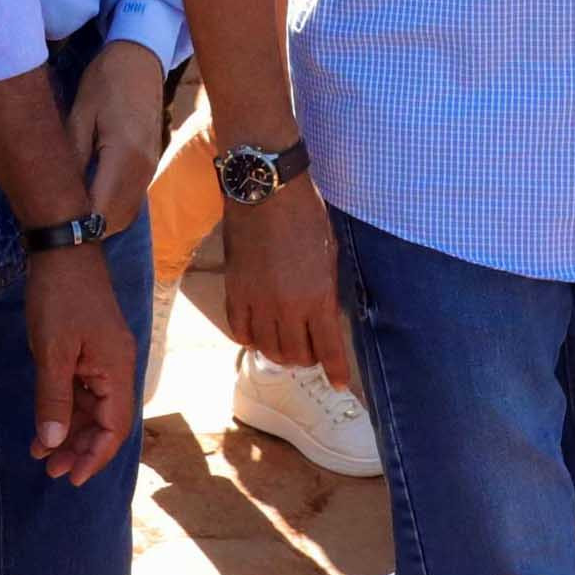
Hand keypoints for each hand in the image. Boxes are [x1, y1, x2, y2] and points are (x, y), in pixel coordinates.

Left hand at [20, 241, 137, 483]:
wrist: (61, 247)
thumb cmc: (60, 297)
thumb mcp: (52, 352)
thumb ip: (53, 400)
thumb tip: (53, 443)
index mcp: (117, 368)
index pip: (114, 426)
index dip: (95, 456)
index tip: (72, 478)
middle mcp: (117, 366)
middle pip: (105, 420)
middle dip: (79, 448)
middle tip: (50, 471)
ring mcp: (103, 356)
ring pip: (91, 406)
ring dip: (68, 431)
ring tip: (41, 454)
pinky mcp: (88, 347)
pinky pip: (80, 388)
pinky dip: (63, 408)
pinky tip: (43, 424)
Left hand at [74, 41, 169, 234]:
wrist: (140, 61)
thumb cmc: (105, 81)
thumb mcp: (80, 114)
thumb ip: (73, 156)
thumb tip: (62, 193)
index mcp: (124, 154)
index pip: (102, 208)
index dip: (79, 225)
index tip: (53, 228)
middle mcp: (143, 168)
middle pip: (116, 219)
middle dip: (89, 230)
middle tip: (56, 226)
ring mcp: (151, 168)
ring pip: (127, 214)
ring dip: (101, 221)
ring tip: (70, 218)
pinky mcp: (151, 165)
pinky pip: (133, 200)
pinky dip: (113, 209)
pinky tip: (90, 202)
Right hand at [221, 180, 356, 394]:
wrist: (266, 190)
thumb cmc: (305, 215)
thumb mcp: (329, 254)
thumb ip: (326, 290)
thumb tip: (324, 315)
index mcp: (318, 296)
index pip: (329, 348)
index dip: (336, 370)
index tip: (340, 383)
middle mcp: (288, 307)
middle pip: (296, 355)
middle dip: (307, 358)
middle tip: (310, 349)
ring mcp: (257, 302)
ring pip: (268, 348)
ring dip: (279, 352)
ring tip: (285, 343)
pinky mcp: (235, 292)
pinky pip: (239, 331)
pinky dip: (250, 338)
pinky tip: (257, 333)